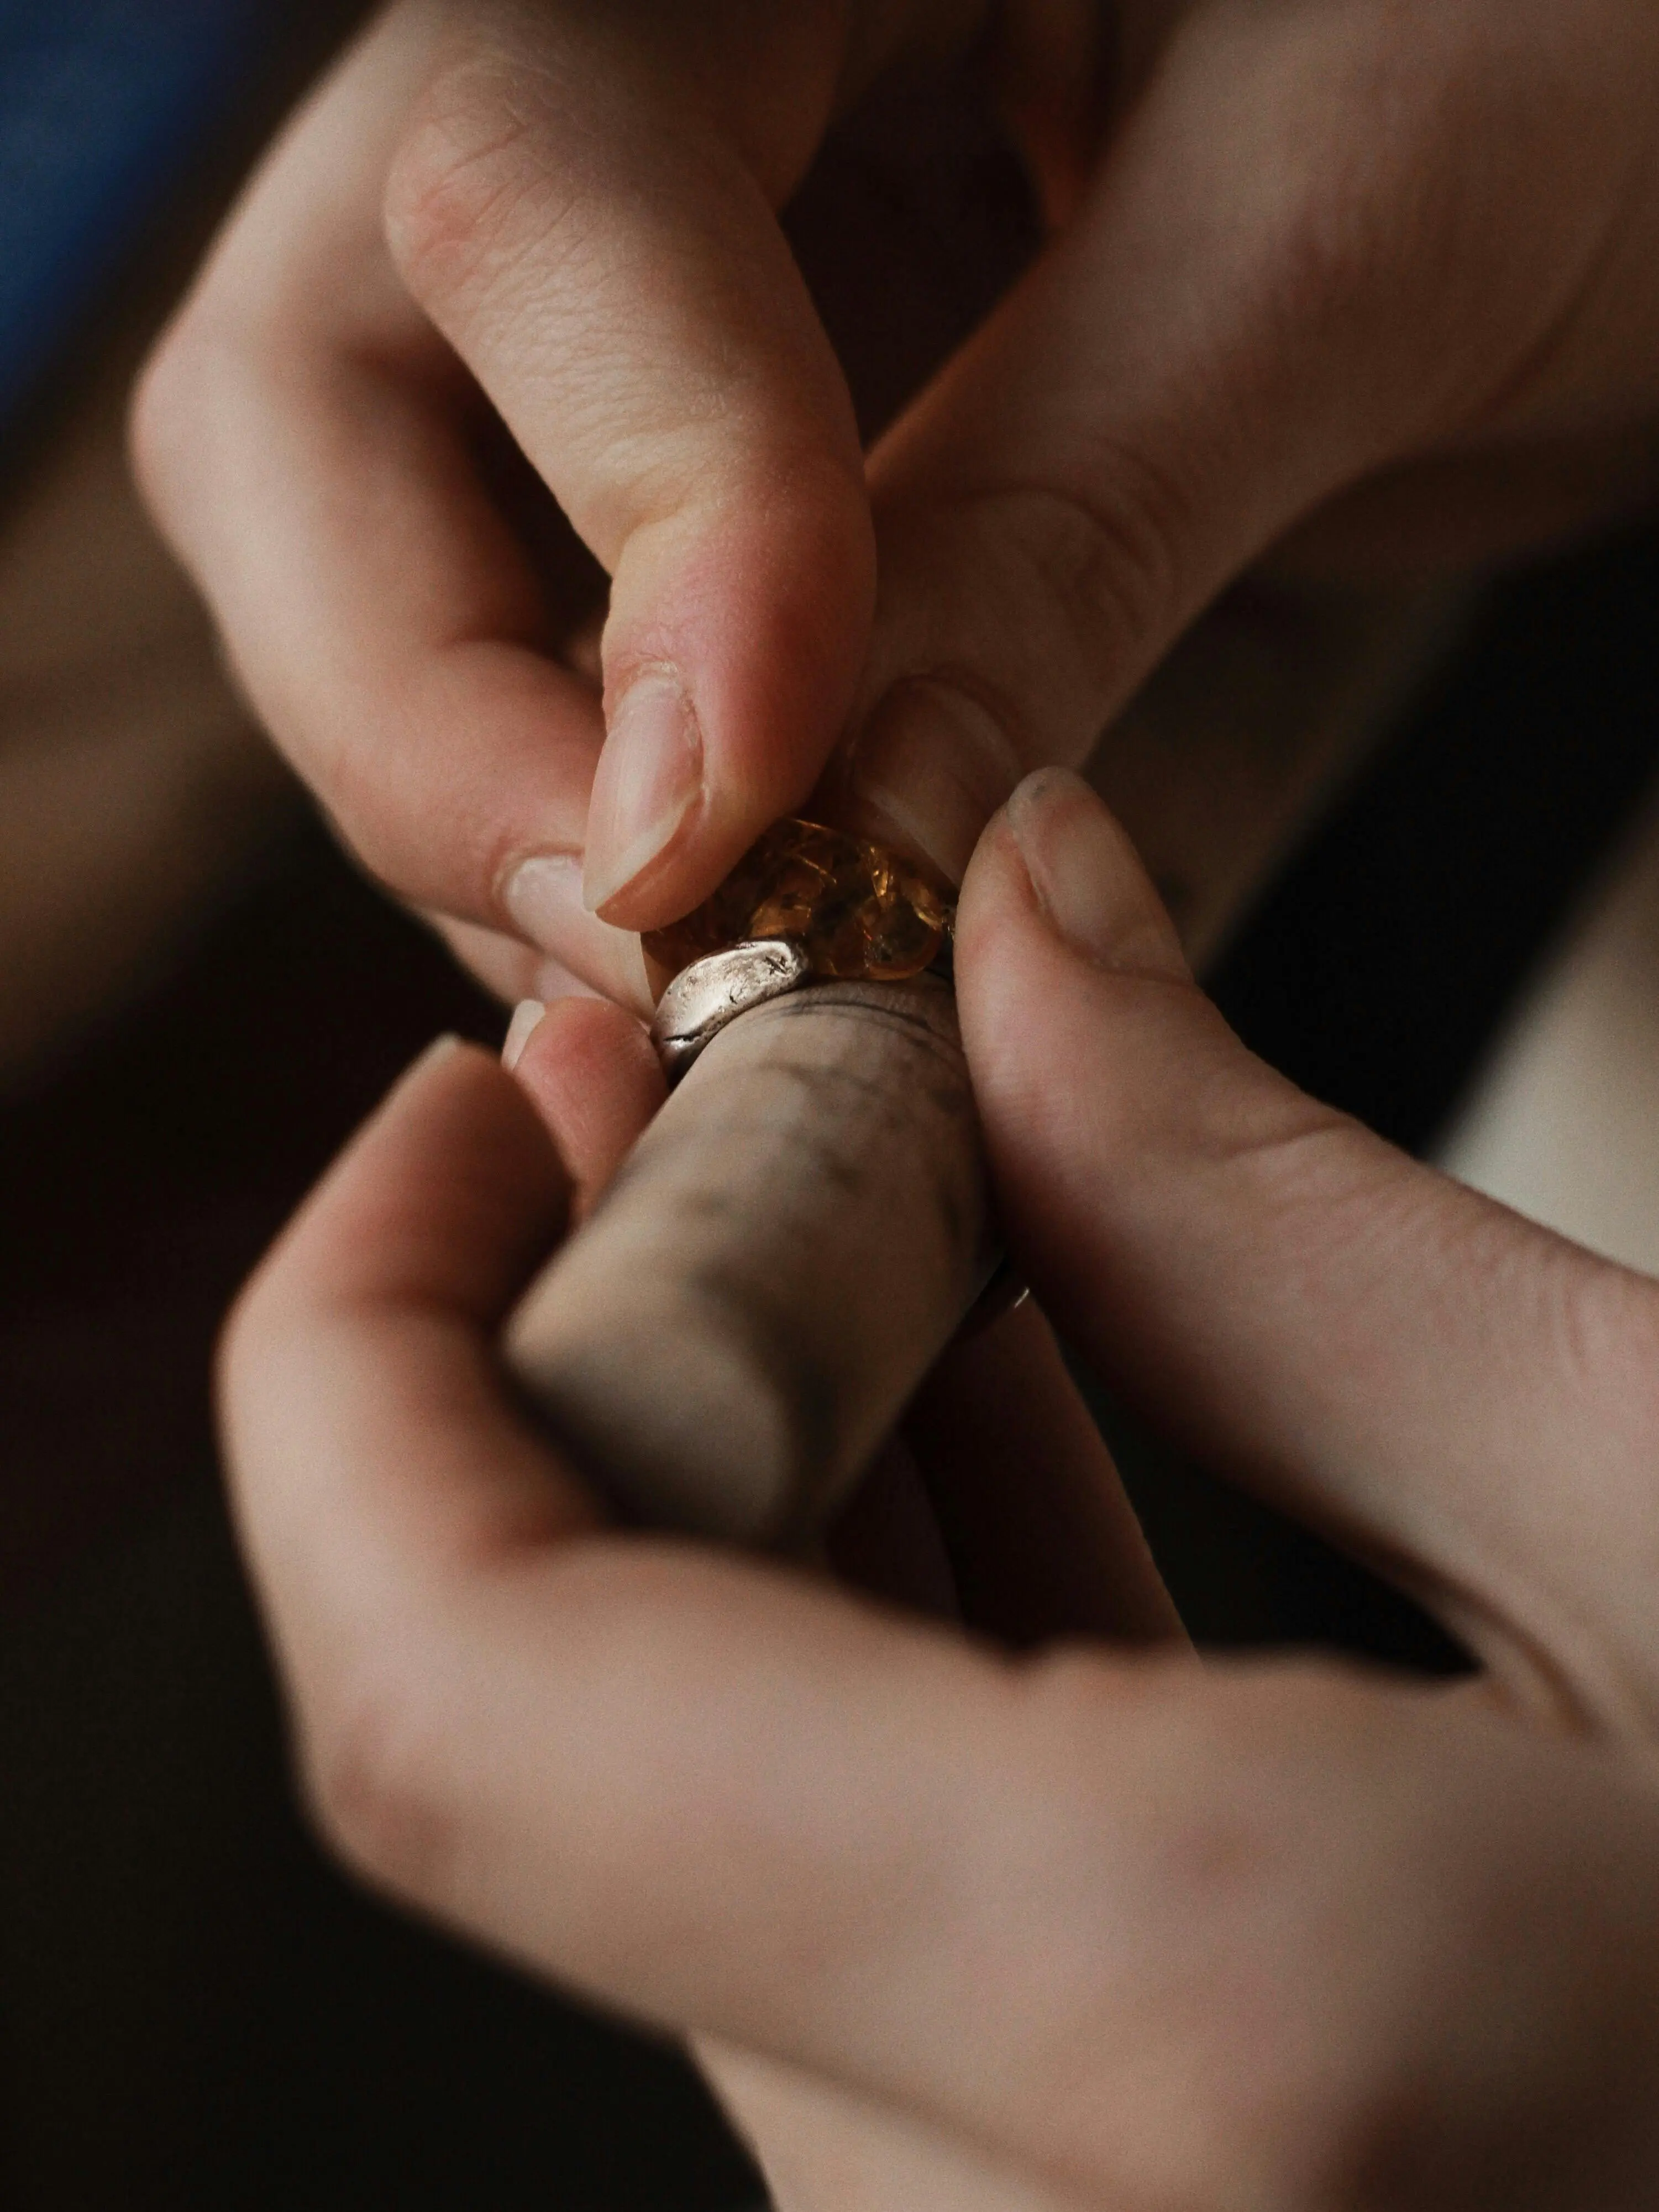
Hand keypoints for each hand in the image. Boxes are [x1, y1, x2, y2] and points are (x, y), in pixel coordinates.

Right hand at [136, 0, 1658, 1008]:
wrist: (1618, 118)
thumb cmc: (1573, 55)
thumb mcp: (1350, 234)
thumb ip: (1071, 516)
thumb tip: (838, 837)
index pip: (527, 189)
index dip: (624, 515)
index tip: (741, 811)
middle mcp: (637, 105)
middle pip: (316, 400)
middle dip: (428, 716)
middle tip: (642, 941)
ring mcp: (642, 318)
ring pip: (372, 567)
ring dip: (499, 815)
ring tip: (714, 973)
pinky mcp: (695, 494)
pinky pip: (529, 675)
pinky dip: (599, 839)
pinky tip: (739, 931)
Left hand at [223, 768, 1658, 2208]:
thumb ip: (1273, 1214)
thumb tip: (1021, 911)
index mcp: (1202, 2041)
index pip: (455, 1688)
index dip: (356, 1349)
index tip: (464, 1095)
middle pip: (564, 1726)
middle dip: (592, 1353)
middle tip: (723, 1063)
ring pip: (689, 1812)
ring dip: (736, 1472)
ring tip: (857, 1177)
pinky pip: (835, 1903)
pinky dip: (856, 1630)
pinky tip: (963, 1395)